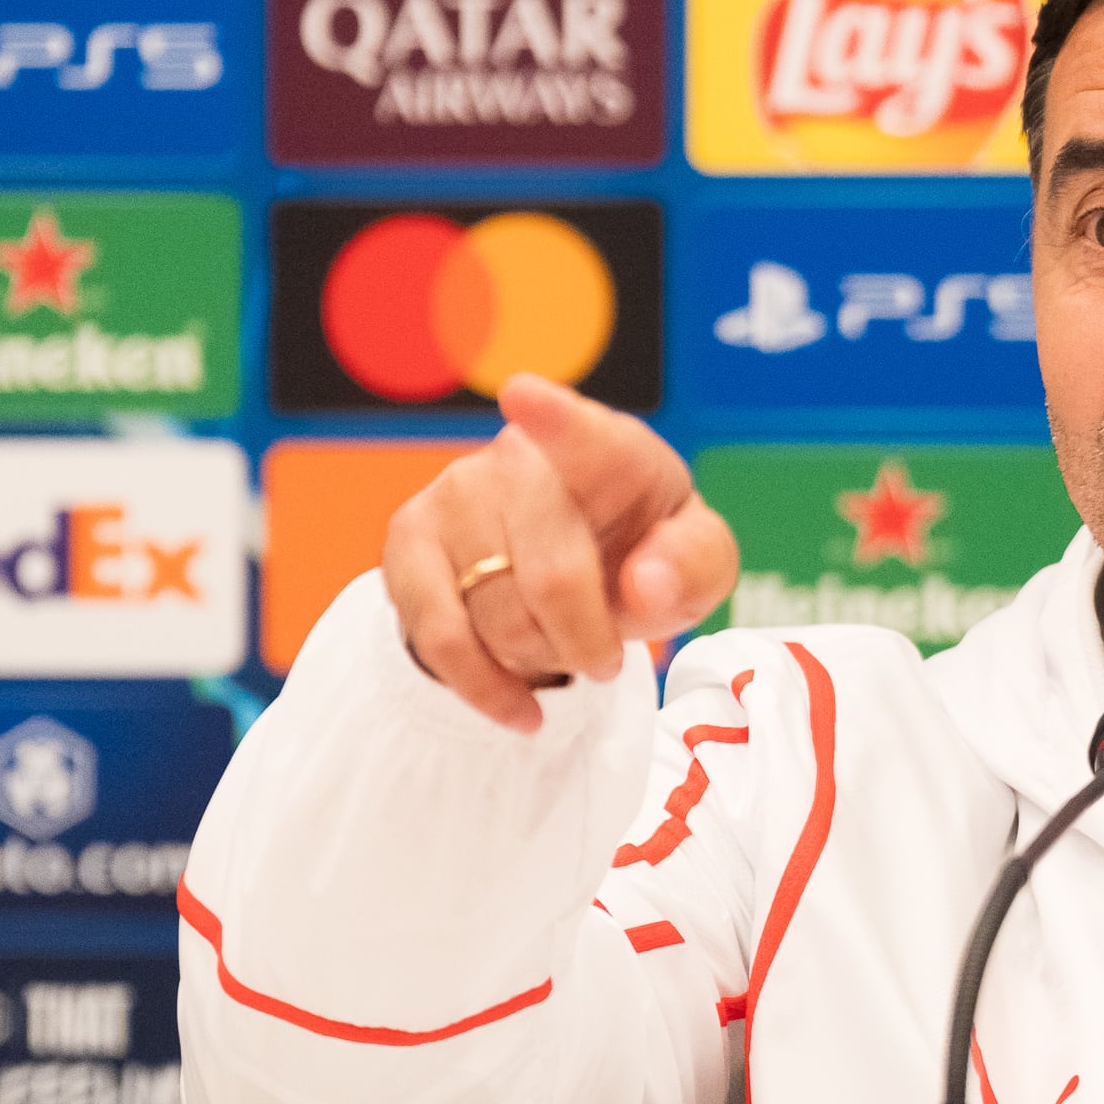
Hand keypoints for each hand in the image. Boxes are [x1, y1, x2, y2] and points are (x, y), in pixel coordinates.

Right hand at [382, 374, 738, 732]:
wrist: (570, 576)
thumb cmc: (641, 557)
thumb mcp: (695, 564)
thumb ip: (693, 567)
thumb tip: (643, 585)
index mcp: (608, 448)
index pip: (579, 431)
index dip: (552, 416)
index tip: (523, 396)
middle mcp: (522, 458)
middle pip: (551, 577)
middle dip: (586, 641)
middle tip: (603, 659)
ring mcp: (457, 492)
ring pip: (495, 617)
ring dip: (537, 660)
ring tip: (557, 650)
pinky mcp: (408, 538)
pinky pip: (437, 637)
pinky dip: (484, 687)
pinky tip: (517, 706)